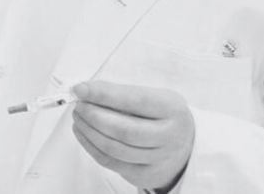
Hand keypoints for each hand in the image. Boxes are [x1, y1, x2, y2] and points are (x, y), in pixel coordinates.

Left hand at [70, 81, 194, 191]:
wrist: (185, 147)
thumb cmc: (164, 117)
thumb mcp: (155, 97)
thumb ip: (124, 94)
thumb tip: (87, 91)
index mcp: (173, 109)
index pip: (136, 101)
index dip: (105, 95)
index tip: (82, 89)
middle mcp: (169, 137)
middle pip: (124, 130)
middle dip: (94, 115)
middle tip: (78, 104)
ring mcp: (157, 159)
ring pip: (114, 149)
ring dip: (89, 131)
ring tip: (79, 117)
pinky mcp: (143, 174)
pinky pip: (110, 162)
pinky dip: (91, 146)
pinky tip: (84, 133)